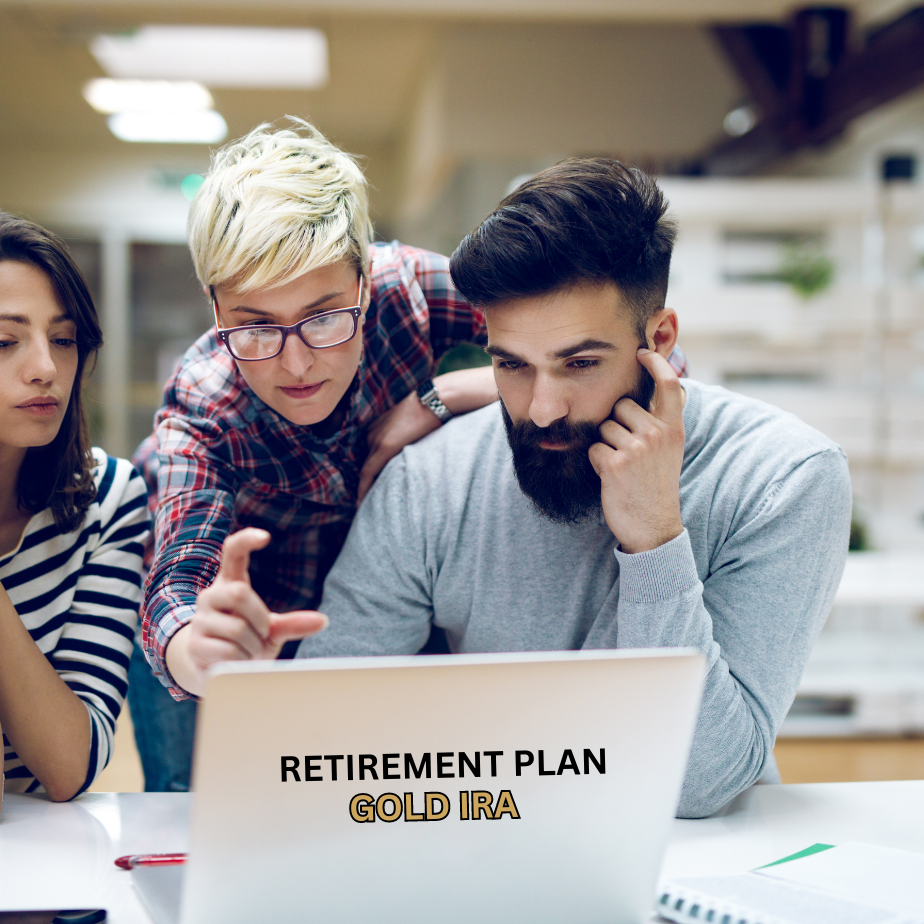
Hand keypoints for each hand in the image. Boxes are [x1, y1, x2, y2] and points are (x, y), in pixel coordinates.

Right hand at [186, 528, 327, 676]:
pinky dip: (242, 660)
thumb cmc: (247, 642)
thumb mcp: (271, 630)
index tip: (265, 536)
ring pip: (237, 628)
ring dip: (253, 646)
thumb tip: (322, 621)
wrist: (215, 670)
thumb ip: (293, 624)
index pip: (233, 552)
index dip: (246, 540)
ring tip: (247, 650)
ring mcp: (199, 620)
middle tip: (262, 633)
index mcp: (230, 584)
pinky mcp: (195, 645)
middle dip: (260, 618)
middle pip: (239, 593)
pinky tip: (236, 662)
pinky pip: (228, 651)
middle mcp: (210, 596)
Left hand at [357, 389, 441, 501]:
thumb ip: (405, 438)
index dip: (369, 473)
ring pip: (365, 470)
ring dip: (364, 488)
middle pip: (366, 463)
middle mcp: (372, 434)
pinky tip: (361, 501)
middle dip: (365, 482)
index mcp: (377, 428)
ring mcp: (377, 440)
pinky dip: (363, 488)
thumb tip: (410, 450)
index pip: (369, 456)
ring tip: (364, 506)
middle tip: (365, 502)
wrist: (435, 400)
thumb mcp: (412, 424)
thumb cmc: (429, 411)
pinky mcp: (385, 447)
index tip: (369, 487)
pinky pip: (368, 472)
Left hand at [588, 349, 684, 553]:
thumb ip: (660, 423)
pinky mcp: (615, 464)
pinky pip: (593, 448)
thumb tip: (643, 394)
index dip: (656, 363)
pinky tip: (611, 477)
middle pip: (621, 405)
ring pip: (604, 427)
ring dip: (605, 444)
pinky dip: (596, 462)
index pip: (670, 385)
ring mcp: (636, 449)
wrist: (654, 527)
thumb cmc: (656, 486)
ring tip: (622, 467)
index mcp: (674, 429)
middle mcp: (658, 434)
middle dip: (616, 423)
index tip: (642, 352)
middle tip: (629, 452)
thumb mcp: (670, 451)